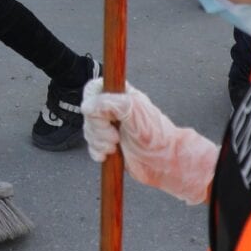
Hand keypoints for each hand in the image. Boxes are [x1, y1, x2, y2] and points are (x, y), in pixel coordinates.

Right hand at [80, 79, 217, 202]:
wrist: (163, 161)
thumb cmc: (157, 134)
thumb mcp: (133, 109)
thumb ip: (107, 102)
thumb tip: (87, 106)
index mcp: (120, 95)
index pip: (94, 89)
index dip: (93, 102)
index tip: (104, 116)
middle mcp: (113, 110)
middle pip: (89, 113)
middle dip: (98, 128)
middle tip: (115, 135)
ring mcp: (110, 128)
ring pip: (88, 130)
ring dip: (98, 141)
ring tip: (115, 145)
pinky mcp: (108, 145)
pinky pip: (91, 146)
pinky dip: (97, 151)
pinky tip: (108, 154)